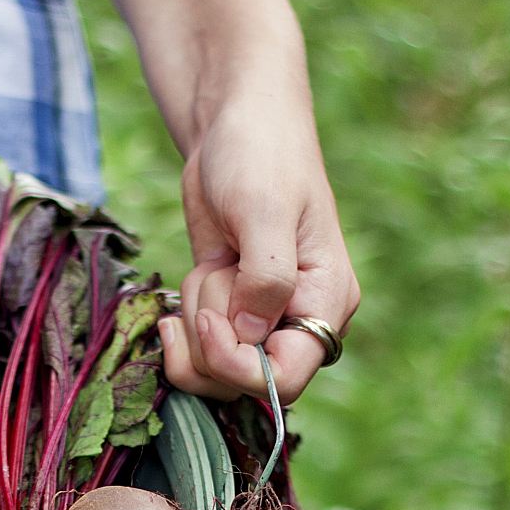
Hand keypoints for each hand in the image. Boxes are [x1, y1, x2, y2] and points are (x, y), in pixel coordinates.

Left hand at [158, 81, 359, 404]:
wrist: (234, 124)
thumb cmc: (261, 156)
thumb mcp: (264, 212)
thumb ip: (265, 279)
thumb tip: (248, 335)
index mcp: (326, 302)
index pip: (286, 379)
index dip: (239, 367)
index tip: (209, 323)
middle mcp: (298, 320)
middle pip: (243, 384)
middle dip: (209, 339)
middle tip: (212, 276)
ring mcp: (260, 319)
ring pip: (213, 371)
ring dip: (194, 324)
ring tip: (209, 266)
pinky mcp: (227, 310)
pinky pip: (197, 348)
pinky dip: (182, 323)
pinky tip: (191, 281)